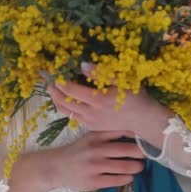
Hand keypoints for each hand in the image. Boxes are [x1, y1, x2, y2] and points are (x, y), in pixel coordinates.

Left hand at [45, 63, 173, 142]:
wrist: (143, 120)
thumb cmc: (135, 97)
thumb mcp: (122, 81)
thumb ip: (101, 73)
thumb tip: (82, 64)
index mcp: (98, 100)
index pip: (70, 90)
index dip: (59, 81)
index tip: (53, 72)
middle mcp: (91, 113)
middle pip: (63, 102)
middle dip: (53, 91)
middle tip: (47, 81)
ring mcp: (90, 122)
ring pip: (66, 112)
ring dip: (56, 100)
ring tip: (53, 91)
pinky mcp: (91, 127)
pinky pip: (74, 117)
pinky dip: (66, 108)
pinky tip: (66, 100)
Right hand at [46, 130, 144, 190]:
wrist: (56, 167)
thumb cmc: (77, 152)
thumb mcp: (89, 138)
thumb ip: (107, 136)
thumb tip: (133, 135)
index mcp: (95, 137)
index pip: (120, 132)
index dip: (136, 135)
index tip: (146, 138)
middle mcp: (95, 150)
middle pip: (125, 150)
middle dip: (140, 153)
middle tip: (147, 155)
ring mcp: (94, 166)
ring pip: (123, 167)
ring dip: (136, 167)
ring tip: (140, 167)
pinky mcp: (93, 181)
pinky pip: (115, 180)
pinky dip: (126, 178)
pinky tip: (129, 177)